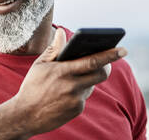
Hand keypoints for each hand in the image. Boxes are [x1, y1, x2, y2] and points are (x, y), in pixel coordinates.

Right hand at [12, 28, 126, 136]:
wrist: (25, 116)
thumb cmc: (32, 86)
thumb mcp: (39, 65)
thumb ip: (54, 48)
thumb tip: (62, 32)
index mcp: (63, 71)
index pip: (93, 61)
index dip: (110, 55)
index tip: (122, 49)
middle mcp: (72, 86)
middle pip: (101, 74)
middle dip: (107, 66)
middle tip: (107, 62)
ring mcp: (76, 100)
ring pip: (92, 84)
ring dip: (89, 78)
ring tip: (77, 74)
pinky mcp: (77, 110)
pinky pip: (84, 96)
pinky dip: (80, 90)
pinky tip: (69, 90)